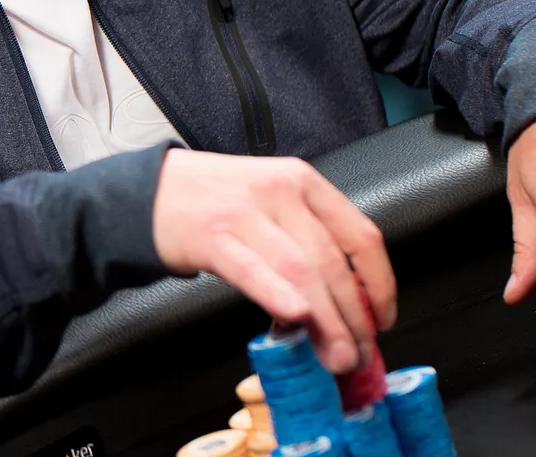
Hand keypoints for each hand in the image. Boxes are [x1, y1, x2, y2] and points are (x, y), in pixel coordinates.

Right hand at [152, 148, 395, 373]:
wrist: (152, 190)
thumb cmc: (216, 200)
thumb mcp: (273, 201)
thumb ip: (307, 239)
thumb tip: (342, 305)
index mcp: (302, 182)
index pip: (359, 236)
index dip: (379, 284)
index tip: (382, 319)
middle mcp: (280, 191)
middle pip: (332, 262)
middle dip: (353, 317)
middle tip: (359, 352)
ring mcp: (245, 212)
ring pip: (301, 271)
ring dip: (326, 321)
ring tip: (336, 354)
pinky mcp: (212, 236)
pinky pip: (252, 270)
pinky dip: (277, 294)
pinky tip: (294, 316)